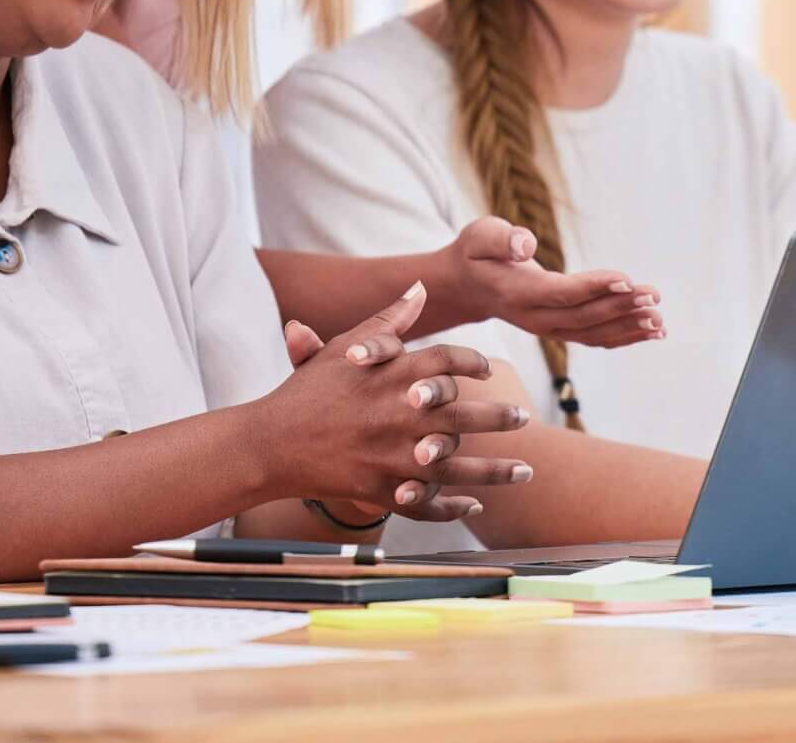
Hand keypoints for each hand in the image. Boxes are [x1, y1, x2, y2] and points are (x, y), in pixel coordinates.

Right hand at [258, 283, 532, 522]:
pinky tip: (475, 506)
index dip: (473, 363)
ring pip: (457, 467)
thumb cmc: (306, 392)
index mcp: (392, 375)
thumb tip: (420, 288)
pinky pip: (427, 503)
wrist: (269, 444)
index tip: (488, 369)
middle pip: (464, 414)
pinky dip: (452, 508)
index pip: (447, 361)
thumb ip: (388, 321)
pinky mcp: (382, 490)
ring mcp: (392, 457)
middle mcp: (398, 415)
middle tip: (522, 418)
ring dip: (496, 472)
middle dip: (499, 417)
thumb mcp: (344, 348)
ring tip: (526, 472)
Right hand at [446, 217, 663, 348]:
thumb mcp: (479, 236)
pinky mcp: (560, 330)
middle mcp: (534, 318)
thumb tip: (526, 244)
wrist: (467, 286)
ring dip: (628, 326)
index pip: (561, 293)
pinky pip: (596, 338)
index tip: (626, 280)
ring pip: (593, 333)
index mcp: (517, 293)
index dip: (594, 287)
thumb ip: (500, 238)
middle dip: (621, 307)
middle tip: (653, 296)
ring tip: (659, 318)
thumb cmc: (476, 252)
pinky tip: (653, 331)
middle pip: (583, 317)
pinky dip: (625, 336)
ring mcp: (548, 329)